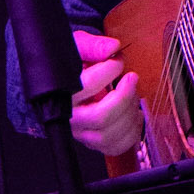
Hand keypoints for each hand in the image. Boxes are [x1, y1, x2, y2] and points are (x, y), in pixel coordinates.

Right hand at [70, 28, 142, 155]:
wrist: (65, 80)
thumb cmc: (71, 63)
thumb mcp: (77, 47)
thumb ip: (93, 46)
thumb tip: (113, 48)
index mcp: (60, 92)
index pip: (87, 85)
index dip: (109, 70)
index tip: (117, 60)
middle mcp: (68, 116)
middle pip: (100, 117)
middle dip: (124, 96)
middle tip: (131, 78)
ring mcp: (81, 132)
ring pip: (109, 134)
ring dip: (129, 113)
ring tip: (132, 95)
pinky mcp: (93, 141)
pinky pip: (115, 147)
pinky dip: (131, 132)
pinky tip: (132, 114)